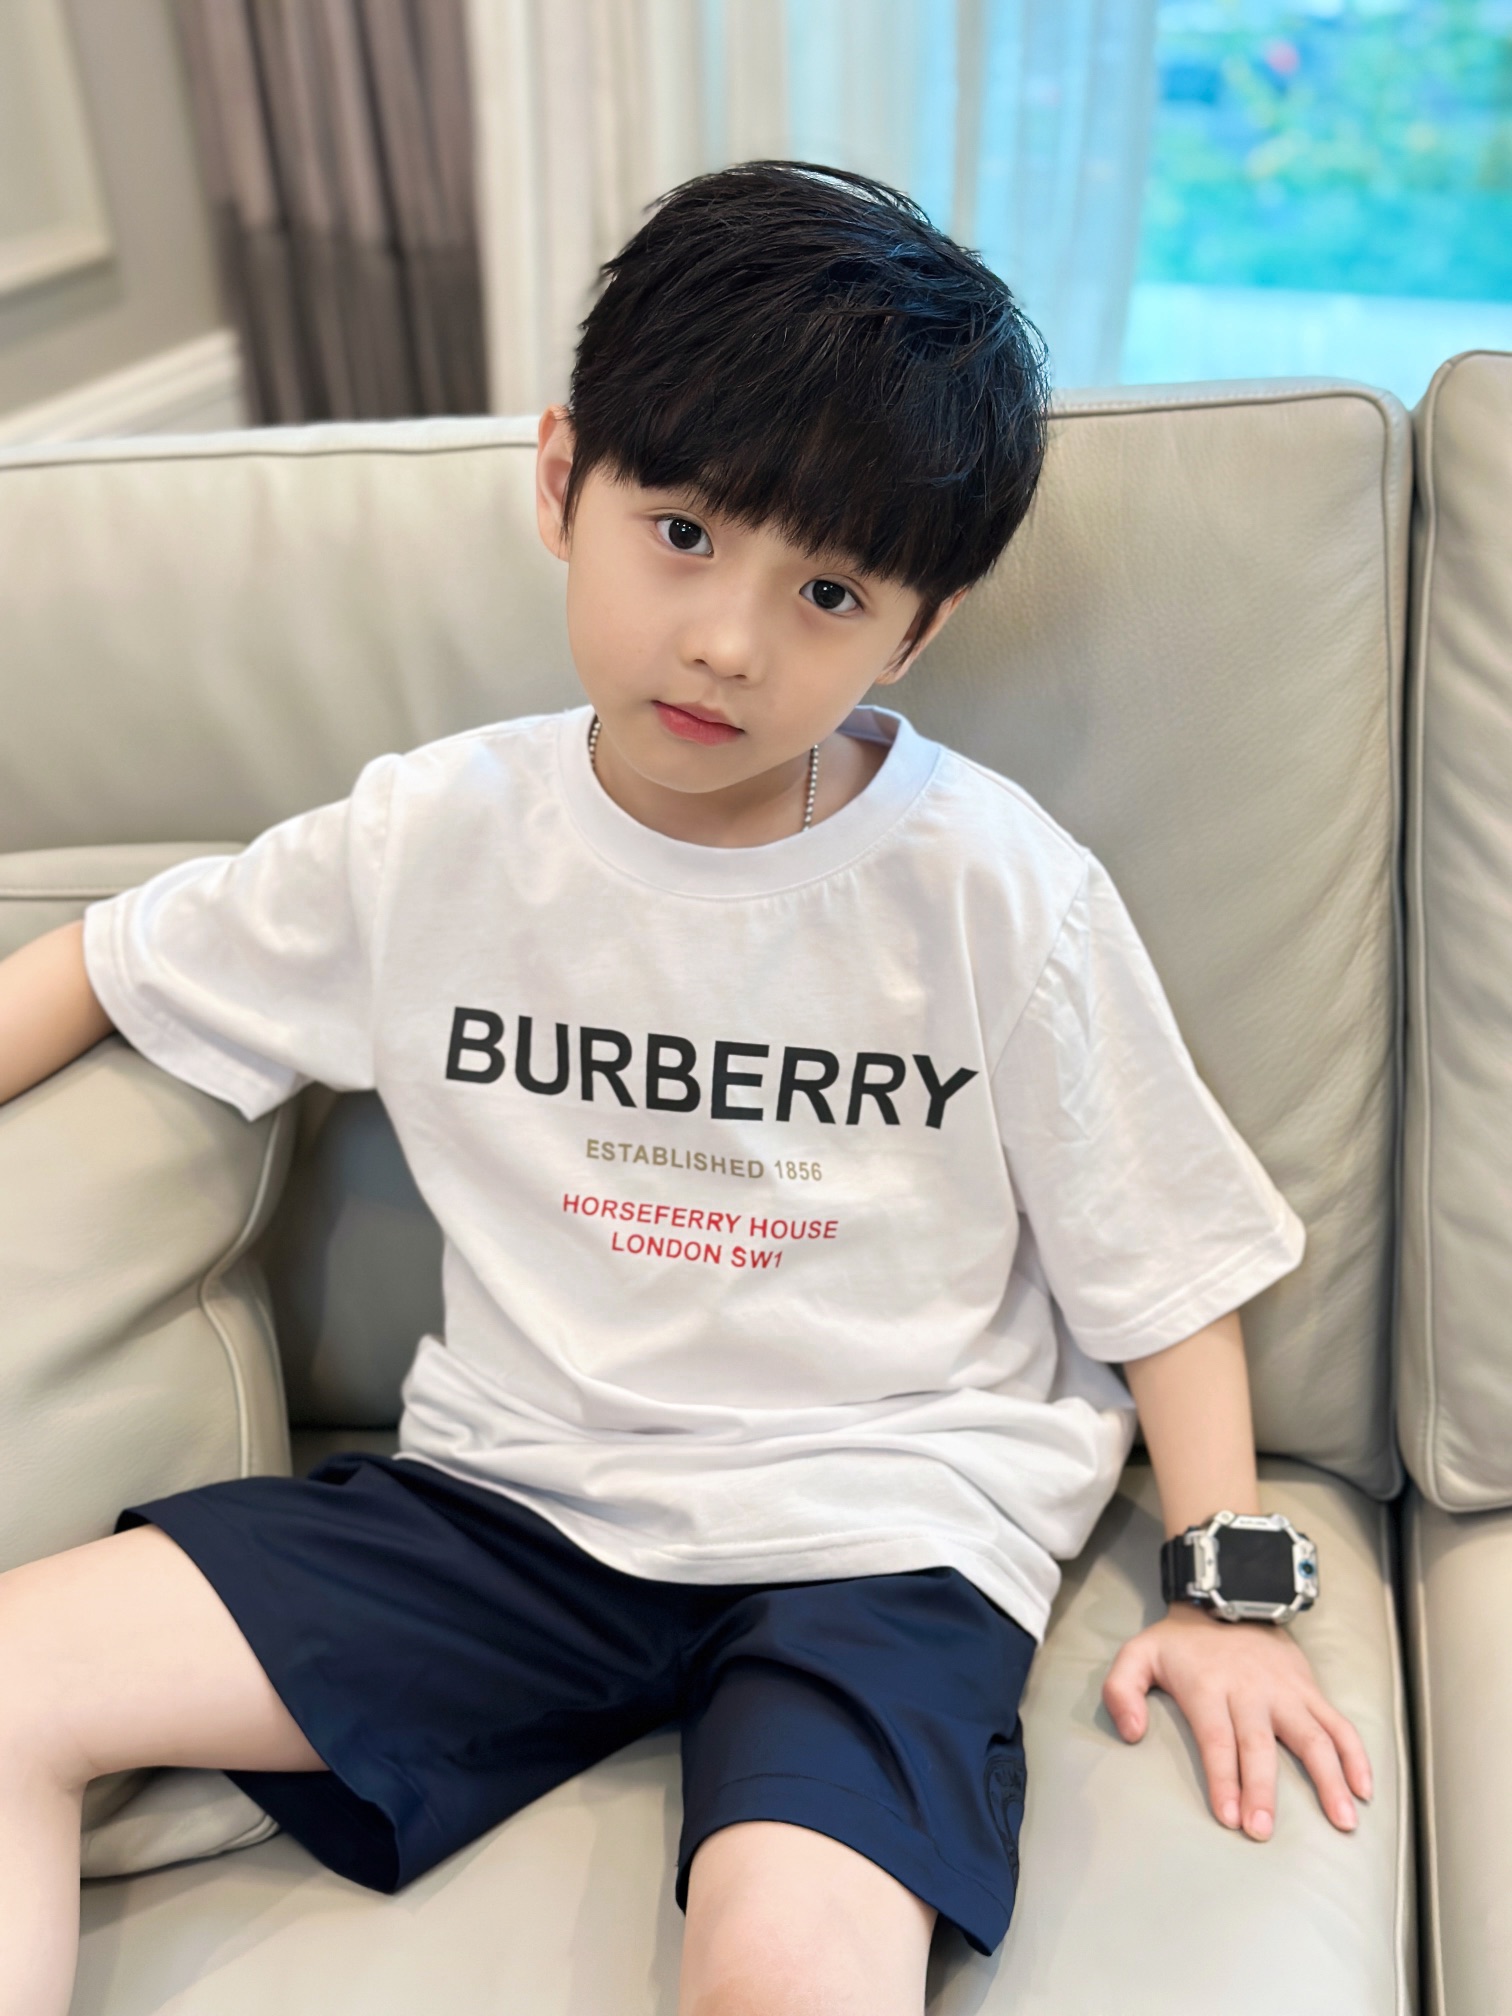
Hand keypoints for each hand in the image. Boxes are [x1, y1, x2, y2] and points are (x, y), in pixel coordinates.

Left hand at [1101, 1605, 1372, 1840]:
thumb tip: (1132, 1733)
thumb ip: (1121, 1691)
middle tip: (1262, 1831)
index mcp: (1208, 1687)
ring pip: (1313, 1737)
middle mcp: (1251, 1691)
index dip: (1223, 1777)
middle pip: (1259, 1744)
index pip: (1216, 1738)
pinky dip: (1356, 1756)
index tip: (1228, 1816)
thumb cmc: (1181, 1642)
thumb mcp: (1137, 1654)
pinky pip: (1338, 1724)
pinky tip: (1364, 1790)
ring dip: (1329, 1780)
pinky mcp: (1309, 1691)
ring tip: (1342, 1822)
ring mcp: (1286, 1691)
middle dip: (1262, 1790)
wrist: (1228, 1596)